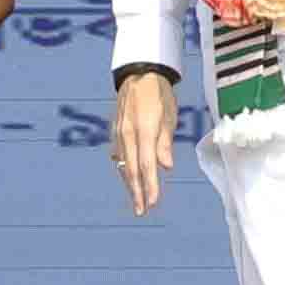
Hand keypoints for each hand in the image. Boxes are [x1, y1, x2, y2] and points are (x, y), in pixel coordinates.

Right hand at [113, 70, 177, 214]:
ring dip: (130, 184)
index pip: (147, 165)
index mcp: (144, 131)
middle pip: (132, 170)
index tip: (153, 203)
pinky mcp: (115, 130)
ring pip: (123, 164)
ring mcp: (119, 133)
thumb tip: (166, 167)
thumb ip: (165, 143)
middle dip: (137, 192)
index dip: (150, 186)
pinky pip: (119, 154)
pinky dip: (124, 168)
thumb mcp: (169, 116)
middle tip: (141, 211)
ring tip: (136, 199)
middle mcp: (128, 134)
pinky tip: (127, 177)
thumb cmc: (159, 94)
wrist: (139, 73)